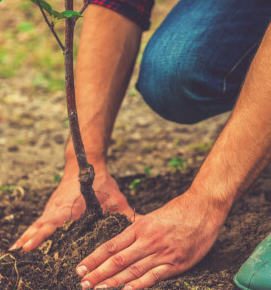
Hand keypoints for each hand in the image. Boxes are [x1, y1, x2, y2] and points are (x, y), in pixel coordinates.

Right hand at [10, 165, 134, 251]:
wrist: (85, 162)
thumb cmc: (101, 180)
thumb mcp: (115, 197)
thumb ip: (126, 214)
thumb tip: (142, 226)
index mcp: (73, 206)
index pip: (55, 221)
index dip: (42, 234)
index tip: (29, 245)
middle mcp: (60, 206)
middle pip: (43, 224)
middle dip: (31, 237)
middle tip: (20, 252)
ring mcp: (55, 205)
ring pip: (40, 222)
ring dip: (29, 234)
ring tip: (17, 249)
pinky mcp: (54, 205)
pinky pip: (42, 219)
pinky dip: (34, 229)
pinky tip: (27, 240)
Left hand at [76, 189, 228, 288]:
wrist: (202, 208)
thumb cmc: (178, 210)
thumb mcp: (154, 216)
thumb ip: (139, 229)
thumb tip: (124, 239)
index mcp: (140, 227)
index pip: (112, 245)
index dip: (95, 257)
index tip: (81, 267)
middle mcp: (147, 240)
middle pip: (118, 259)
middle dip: (98, 273)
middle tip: (82, 283)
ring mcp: (162, 253)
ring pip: (132, 270)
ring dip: (113, 282)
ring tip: (97, 289)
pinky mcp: (176, 263)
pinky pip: (154, 276)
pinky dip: (139, 285)